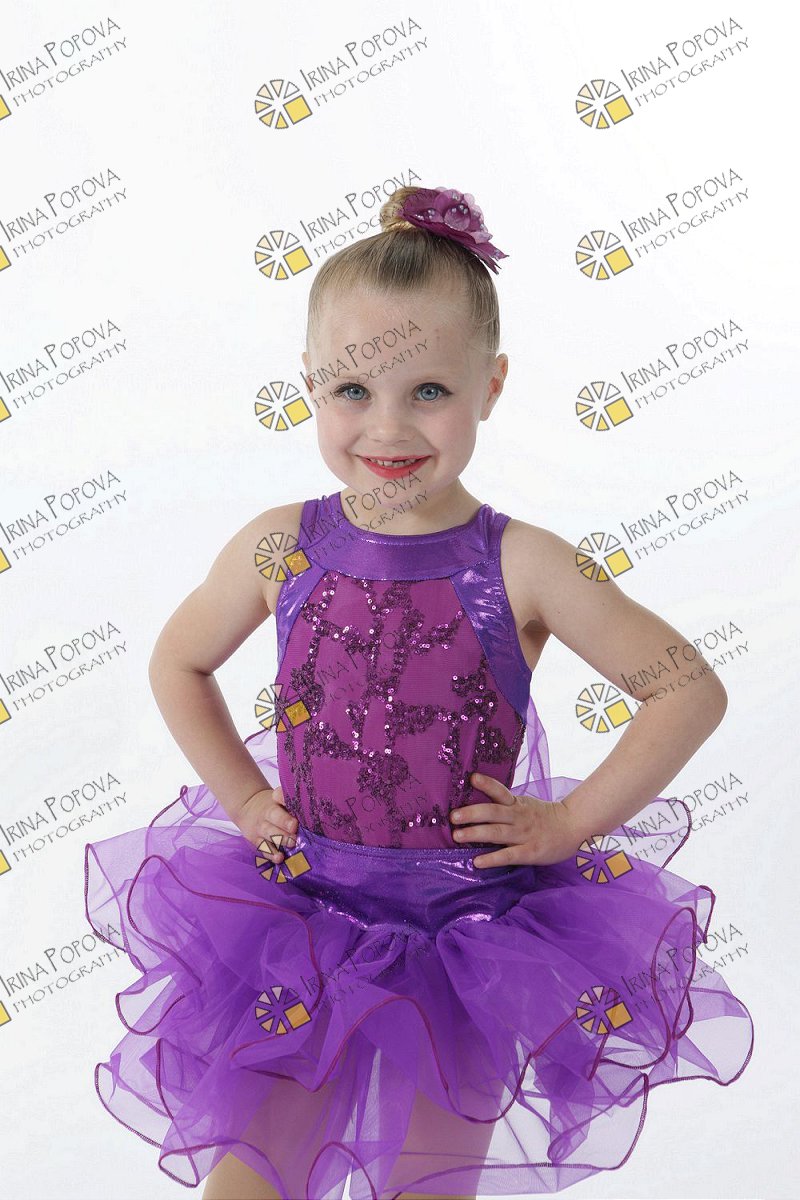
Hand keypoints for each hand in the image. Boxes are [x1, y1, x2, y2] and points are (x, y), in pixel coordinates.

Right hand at [235, 785, 297, 860]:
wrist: (247, 806)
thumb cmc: (272, 804)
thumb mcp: (278, 798)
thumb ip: (289, 800)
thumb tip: (307, 802)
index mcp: (273, 803)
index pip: (278, 800)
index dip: (285, 808)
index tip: (294, 822)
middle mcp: (266, 815)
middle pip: (274, 819)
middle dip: (285, 826)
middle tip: (295, 835)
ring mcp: (260, 829)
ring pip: (269, 834)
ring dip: (280, 840)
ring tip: (291, 845)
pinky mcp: (257, 841)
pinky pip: (263, 848)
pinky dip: (271, 854)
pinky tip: (279, 858)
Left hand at [449, 772, 583, 867]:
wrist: (574, 827)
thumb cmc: (545, 817)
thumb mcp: (526, 805)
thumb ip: (506, 806)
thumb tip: (478, 807)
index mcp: (517, 804)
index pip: (500, 791)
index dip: (487, 784)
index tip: (472, 778)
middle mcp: (519, 817)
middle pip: (493, 812)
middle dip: (472, 813)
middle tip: (453, 816)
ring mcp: (524, 835)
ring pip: (497, 833)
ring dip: (476, 833)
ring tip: (458, 836)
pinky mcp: (530, 852)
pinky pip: (508, 855)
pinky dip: (492, 859)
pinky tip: (477, 861)